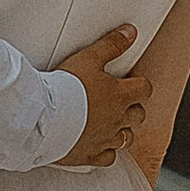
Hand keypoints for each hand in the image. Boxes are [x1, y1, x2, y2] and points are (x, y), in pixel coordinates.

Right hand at [56, 25, 150, 170]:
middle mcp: (118, 120)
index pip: (144, 89)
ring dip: (122, 130)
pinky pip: (108, 157)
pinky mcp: (90, 155)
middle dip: (132, 108)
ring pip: (126, 138)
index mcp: (120, 96)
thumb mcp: (89, 58)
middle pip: (138, 115)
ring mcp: (105, 139)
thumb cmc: (66, 88)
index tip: (131, 82)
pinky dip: (106, 151)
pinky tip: (98, 144)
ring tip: (110, 122)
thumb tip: (130, 32)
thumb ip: (112, 45)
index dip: (140, 85)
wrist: (45, 118)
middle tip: (119, 102)